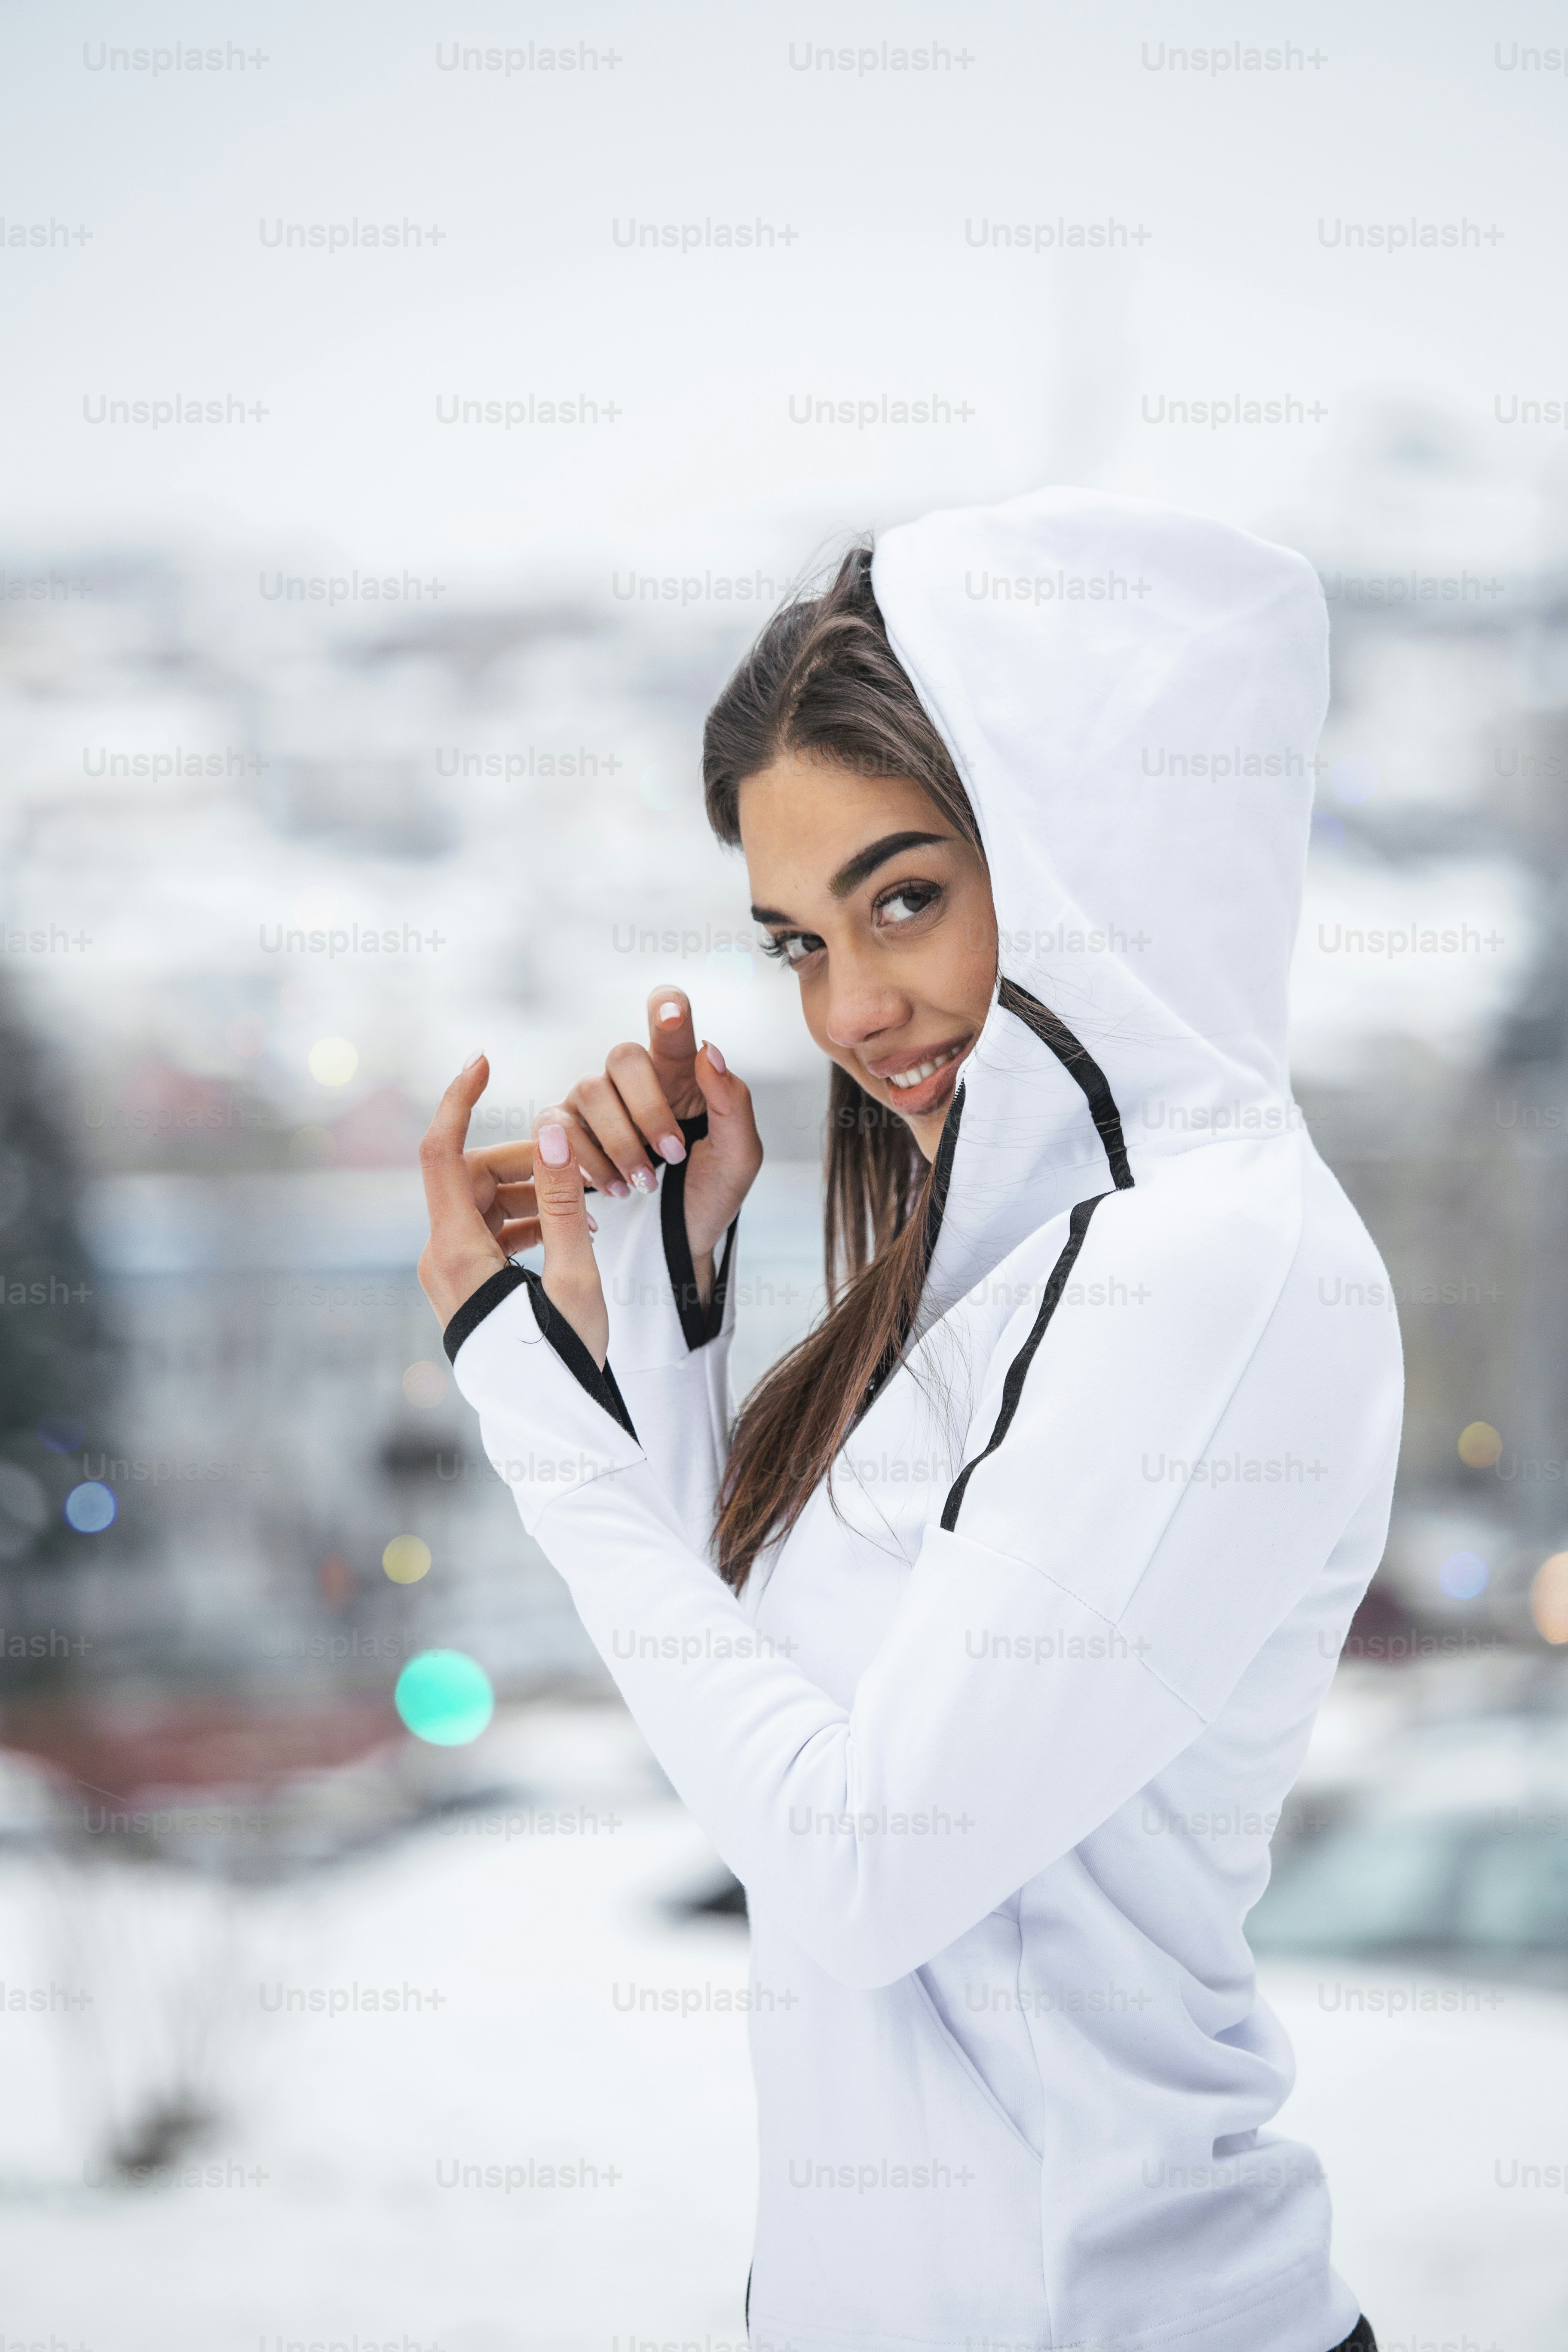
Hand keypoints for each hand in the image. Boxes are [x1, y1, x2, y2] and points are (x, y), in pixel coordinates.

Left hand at [416, 1053, 611, 1364]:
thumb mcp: (575, 1276)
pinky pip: (490, 1231)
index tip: (482, 1060)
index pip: (441, 1153)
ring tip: (593, 1212)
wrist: (552, 1425)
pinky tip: (571, 1232)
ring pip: (484, 1203)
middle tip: (588, 1172)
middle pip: (472, 1177)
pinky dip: (527, 1221)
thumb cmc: (564, 1359)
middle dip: (529, 1163)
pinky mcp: (465, 1284)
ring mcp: (450, 1272)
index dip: (458, 1100)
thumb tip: (552, 1129)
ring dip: (535, 1195)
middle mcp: (441, 1257)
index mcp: (457, 1252)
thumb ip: (563, 1201)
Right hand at [558, 989, 762, 1297]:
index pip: (670, 1024)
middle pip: (623, 1056)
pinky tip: (614, 1187)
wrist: (680, 1243)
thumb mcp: (739, 1155)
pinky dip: (588, 1160)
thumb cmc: (710, 1190)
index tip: (673, 1014)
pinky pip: (558, 1127)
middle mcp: (633, 1080)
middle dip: (648, 1108)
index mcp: (680, 1074)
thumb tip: (708, 1051)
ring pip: (590, 1090)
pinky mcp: (564, 1132)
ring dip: (621, 1143)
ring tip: (645, 1184)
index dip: (666, 1009)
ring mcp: (594, 1103)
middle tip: (673, 1154)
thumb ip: (732, 1103)